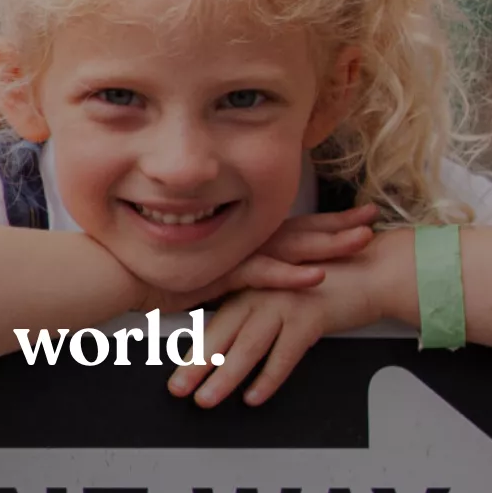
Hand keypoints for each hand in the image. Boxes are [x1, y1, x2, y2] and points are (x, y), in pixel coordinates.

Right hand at [138, 203, 382, 311]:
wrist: (118, 273)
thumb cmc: (151, 270)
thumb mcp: (201, 267)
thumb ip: (226, 267)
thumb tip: (243, 270)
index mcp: (242, 239)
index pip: (295, 227)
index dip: (329, 221)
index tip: (358, 215)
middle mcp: (242, 242)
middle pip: (301, 232)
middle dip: (340, 225)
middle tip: (373, 217)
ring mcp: (233, 255)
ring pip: (290, 249)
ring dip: (328, 245)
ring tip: (360, 242)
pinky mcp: (221, 274)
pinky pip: (263, 275)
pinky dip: (290, 277)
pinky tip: (316, 277)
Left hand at [168, 240, 392, 407]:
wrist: (372, 268)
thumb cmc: (329, 280)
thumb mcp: (283, 291)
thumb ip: (257, 311)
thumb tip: (230, 343)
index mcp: (251, 286)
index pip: (213, 321)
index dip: (191, 347)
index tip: (173, 369)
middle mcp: (262, 292)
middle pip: (221, 333)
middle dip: (195, 365)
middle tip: (176, 389)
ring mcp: (284, 302)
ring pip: (247, 346)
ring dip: (224, 377)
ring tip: (206, 399)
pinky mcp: (310, 316)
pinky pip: (284, 353)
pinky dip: (268, 378)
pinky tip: (254, 397)